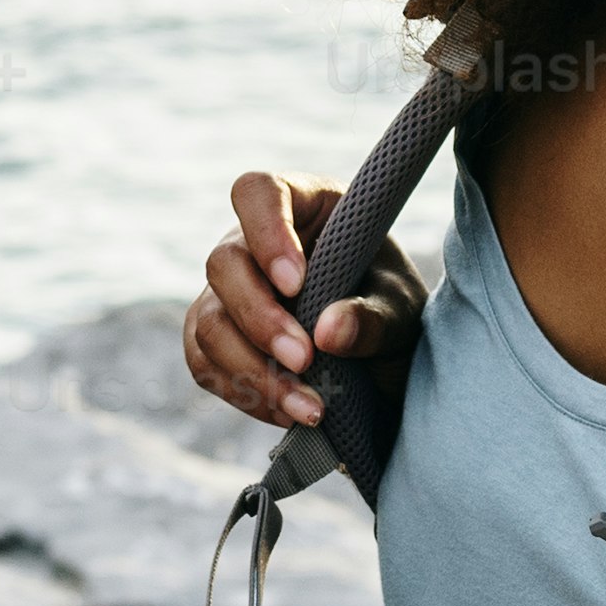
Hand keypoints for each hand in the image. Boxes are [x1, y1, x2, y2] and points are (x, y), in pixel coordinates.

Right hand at [188, 167, 405, 431]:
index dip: (267, 233)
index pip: (257, 193)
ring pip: (207, 322)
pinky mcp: (216, 338)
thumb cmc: (390, 310)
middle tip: (306, 359)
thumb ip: (372, 316)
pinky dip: (244, 393)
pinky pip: (205, 364)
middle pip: (224, 264)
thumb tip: (329, 333)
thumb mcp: (400, 309)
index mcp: (299, 206)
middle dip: (261, 319)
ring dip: (252, 369)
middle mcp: (250, 243)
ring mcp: (226, 291)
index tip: (297, 283)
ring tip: (308, 407)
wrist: (382, 358)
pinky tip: (287, 412)